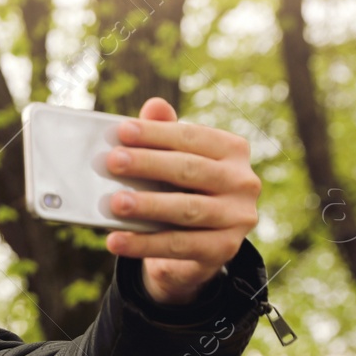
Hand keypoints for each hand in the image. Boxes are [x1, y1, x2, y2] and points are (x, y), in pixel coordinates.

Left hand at [101, 97, 259, 305]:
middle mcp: (243, 181)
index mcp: (232, 150)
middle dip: (148, 164)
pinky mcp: (224, 249)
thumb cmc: (181, 192)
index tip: (122, 131)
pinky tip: (116, 240)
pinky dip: (144, 244)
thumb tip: (154, 106)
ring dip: (147, 205)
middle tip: (112, 161)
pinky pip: (179, 245)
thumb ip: (164, 135)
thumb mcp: (173, 162)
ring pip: (187, 209)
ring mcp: (238, 217)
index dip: (156, 133)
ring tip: (113, 203)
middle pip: (190, 169)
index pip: (191, 137)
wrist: (194, 248)